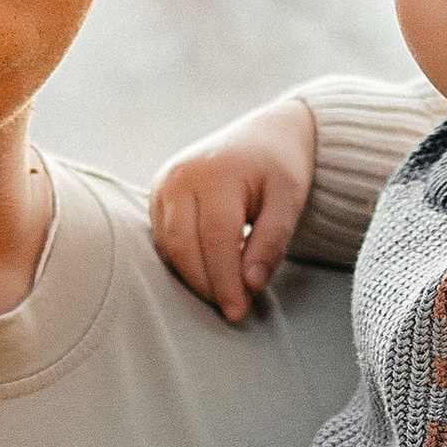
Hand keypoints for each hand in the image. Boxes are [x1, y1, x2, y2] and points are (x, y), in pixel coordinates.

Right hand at [151, 94, 318, 321]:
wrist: (263, 135)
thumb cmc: (280, 166)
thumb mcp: (289, 199)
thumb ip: (272, 241)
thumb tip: (250, 285)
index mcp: (214, 174)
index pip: (215, 239)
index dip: (225, 281)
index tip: (238, 312)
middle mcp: (180, 177)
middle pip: (184, 248)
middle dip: (207, 286)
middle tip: (234, 310)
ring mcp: (163, 185)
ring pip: (169, 248)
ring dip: (194, 278)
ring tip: (226, 292)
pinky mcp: (157, 195)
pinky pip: (164, 241)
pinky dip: (184, 263)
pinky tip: (209, 273)